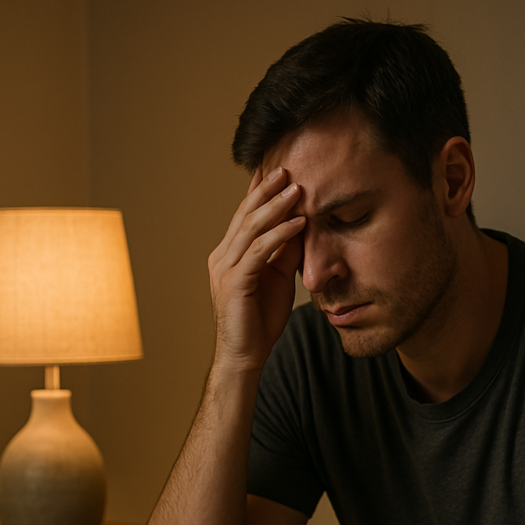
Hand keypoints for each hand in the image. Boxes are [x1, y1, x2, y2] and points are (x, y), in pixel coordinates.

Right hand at [208, 167, 304, 372]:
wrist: (245, 356)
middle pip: (245, 215)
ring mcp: (225, 268)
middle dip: (267, 190)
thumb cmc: (260, 320)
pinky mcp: (234, 283)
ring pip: (251, 228)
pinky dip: (279, 235)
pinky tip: (298, 223)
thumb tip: (301, 224)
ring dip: (276, 207)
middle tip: (287, 168)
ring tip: (297, 189)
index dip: (259, 192)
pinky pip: (259, 252)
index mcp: (230, 253)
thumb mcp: (279, 278)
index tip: (277, 169)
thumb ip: (285, 252)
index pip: (245, 215)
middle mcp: (222, 256)